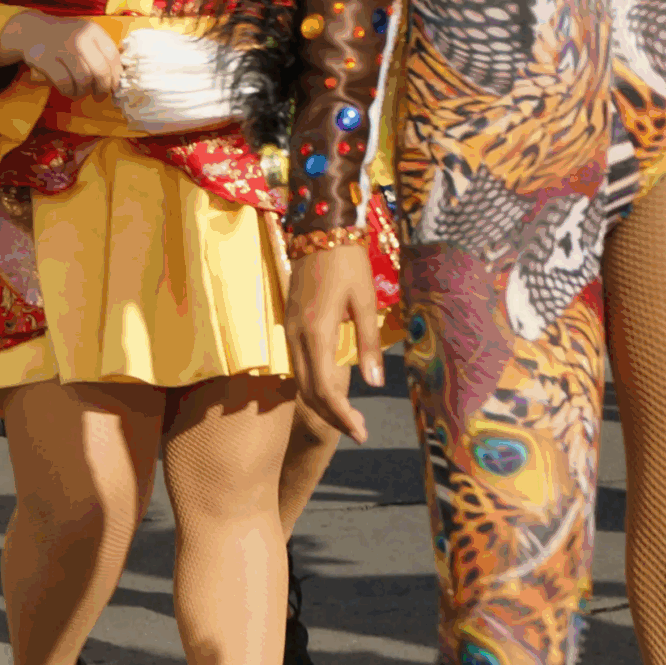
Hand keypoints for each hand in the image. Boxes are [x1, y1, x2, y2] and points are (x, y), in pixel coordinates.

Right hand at [0, 10, 122, 100]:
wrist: (31, 30)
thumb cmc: (65, 37)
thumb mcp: (86, 35)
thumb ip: (101, 51)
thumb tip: (118, 78)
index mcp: (93, 31)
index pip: (113, 57)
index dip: (116, 75)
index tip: (114, 86)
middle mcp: (80, 37)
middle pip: (101, 70)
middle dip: (103, 87)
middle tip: (100, 95)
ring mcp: (61, 47)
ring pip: (83, 78)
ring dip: (84, 91)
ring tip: (81, 92)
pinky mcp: (44, 59)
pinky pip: (64, 82)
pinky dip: (69, 91)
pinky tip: (69, 91)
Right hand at [288, 242, 384, 444]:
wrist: (320, 230)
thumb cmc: (349, 263)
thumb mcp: (365, 301)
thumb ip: (369, 344)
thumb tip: (376, 384)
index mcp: (316, 332)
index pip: (324, 389)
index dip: (341, 416)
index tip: (361, 434)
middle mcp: (296, 336)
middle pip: (309, 392)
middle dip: (333, 416)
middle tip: (359, 431)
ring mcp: (289, 331)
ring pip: (300, 381)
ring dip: (323, 402)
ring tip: (350, 416)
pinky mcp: (289, 324)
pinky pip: (298, 365)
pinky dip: (314, 384)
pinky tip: (332, 389)